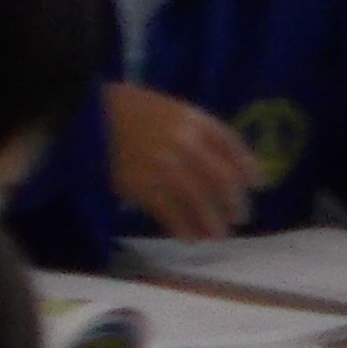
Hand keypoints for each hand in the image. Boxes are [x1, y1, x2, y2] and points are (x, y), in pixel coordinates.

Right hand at [105, 85, 258, 242]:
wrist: (89, 118)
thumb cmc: (130, 111)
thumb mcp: (170, 109)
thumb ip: (197, 130)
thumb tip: (225, 161)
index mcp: (193, 119)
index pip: (231, 145)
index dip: (248, 166)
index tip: (257, 184)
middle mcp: (184, 143)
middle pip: (221, 178)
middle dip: (234, 201)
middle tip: (240, 217)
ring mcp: (163, 166)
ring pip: (198, 201)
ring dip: (212, 222)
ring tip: (219, 235)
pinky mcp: (141, 186)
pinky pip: (170, 213)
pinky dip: (183, 228)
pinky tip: (190, 238)